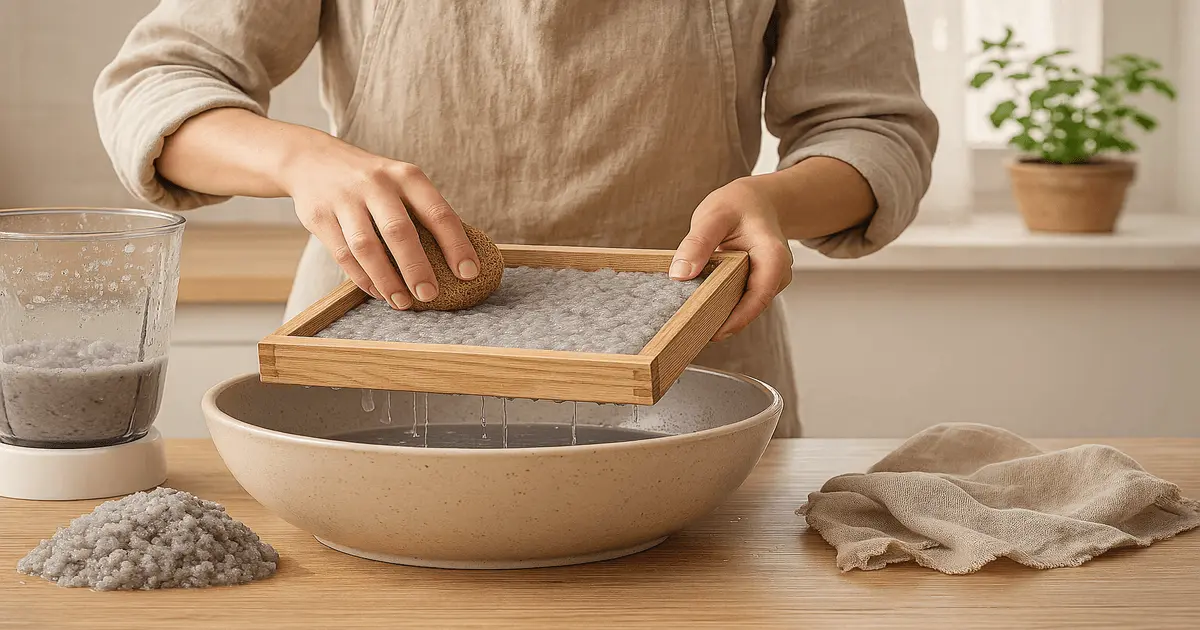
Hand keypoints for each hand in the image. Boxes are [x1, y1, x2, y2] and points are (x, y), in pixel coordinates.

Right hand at [280, 137, 478, 309]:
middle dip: (417, 268)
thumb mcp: (400, 181)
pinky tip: (377, 292)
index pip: (438, 212)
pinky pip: (343, 255)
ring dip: (387, 280)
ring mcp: (345, 199)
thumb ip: (422, 212)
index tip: (469, 274)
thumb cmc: (371, 181)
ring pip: (367, 247)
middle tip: (430, 295)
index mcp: (406, 176)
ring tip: (403, 302)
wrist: (311, 158)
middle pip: (400, 231)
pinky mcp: (319, 216)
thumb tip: (457, 259)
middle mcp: (376, 184)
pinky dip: (362, 278)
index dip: (456, 245)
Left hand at [671, 178, 792, 341]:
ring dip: (722, 315)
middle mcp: (777, 274)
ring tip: (691, 324)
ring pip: (745, 307)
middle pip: (752, 307)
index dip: (737, 318)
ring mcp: (769, 282)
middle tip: (692, 333)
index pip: (758, 296)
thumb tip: (680, 274)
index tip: (713, 333)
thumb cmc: (738, 206)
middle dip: (725, 321)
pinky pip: (740, 301)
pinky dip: (721, 305)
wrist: (756, 202)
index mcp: (773, 257)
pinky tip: (699, 308)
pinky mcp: (757, 286)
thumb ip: (697, 243)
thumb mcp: (713, 217)